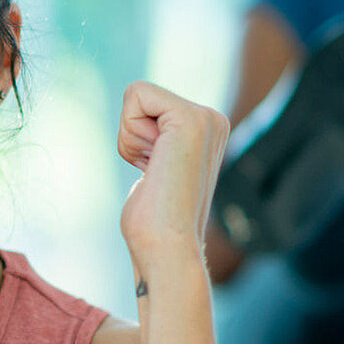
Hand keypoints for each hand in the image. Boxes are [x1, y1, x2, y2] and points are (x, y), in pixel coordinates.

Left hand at [117, 82, 229, 272]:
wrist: (167, 248)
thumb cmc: (153, 223)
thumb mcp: (157, 170)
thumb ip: (157, 148)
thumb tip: (154, 156)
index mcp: (206, 129)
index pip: (143, 102)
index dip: (134, 139)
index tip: (155, 171)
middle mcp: (212, 119)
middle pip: (139, 96)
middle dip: (131, 137)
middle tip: (155, 174)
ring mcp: (206, 117)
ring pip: (136, 96)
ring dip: (131, 140)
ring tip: (156, 174)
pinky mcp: (191, 119)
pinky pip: (136, 95)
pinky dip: (131, 135)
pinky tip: (154, 167)